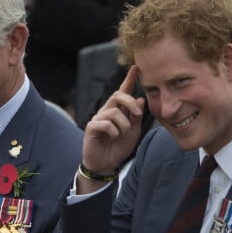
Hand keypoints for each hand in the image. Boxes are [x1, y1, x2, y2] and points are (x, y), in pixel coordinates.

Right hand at [78, 66, 143, 192]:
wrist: (106, 164)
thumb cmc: (118, 148)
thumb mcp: (133, 133)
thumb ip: (136, 117)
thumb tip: (140, 99)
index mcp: (117, 111)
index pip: (123, 92)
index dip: (129, 80)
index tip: (136, 67)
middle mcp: (106, 111)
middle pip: (118, 95)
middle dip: (130, 102)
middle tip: (138, 113)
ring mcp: (97, 119)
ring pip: (114, 112)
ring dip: (123, 125)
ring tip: (122, 135)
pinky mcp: (91, 128)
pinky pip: (105, 124)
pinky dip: (113, 132)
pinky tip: (112, 138)